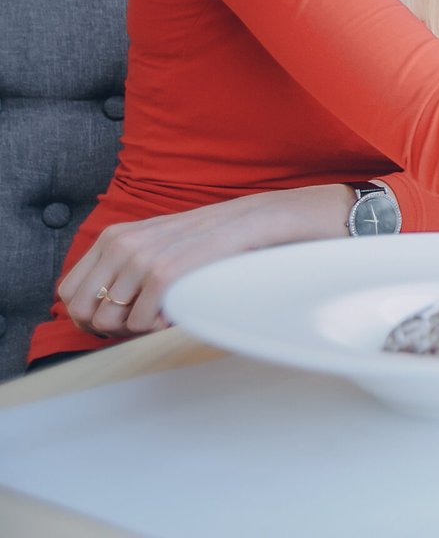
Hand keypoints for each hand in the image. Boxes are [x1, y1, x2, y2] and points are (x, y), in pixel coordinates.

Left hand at [58, 184, 354, 337]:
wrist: (260, 221)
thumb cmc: (212, 241)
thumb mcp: (161, 246)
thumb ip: (128, 268)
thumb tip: (101, 313)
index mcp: (115, 236)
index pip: (68, 290)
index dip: (86, 316)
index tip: (115, 322)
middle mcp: (121, 243)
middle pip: (82, 309)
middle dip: (107, 327)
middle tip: (142, 323)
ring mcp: (142, 256)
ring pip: (109, 319)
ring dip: (135, 328)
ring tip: (165, 314)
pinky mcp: (166, 271)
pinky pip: (139, 320)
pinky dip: (156, 327)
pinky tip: (177, 312)